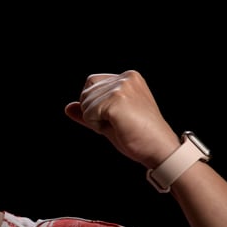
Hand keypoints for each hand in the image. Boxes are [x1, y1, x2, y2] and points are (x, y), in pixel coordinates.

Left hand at [64, 70, 179, 167]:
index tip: (115, 117)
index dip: (95, 104)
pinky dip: (96, 125)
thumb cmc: (137, 136)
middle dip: (93, 112)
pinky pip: (87, 113)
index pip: (91, 83)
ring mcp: (121, 87)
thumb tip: (68, 107)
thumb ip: (89, 111)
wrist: (159, 148)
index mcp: (129, 77)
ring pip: (85, 103)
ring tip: (119, 125)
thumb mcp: (109, 120)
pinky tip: (116, 127)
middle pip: (85, 92)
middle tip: (117, 123)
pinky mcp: (116, 100)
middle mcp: (126, 78)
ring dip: (95, 120)